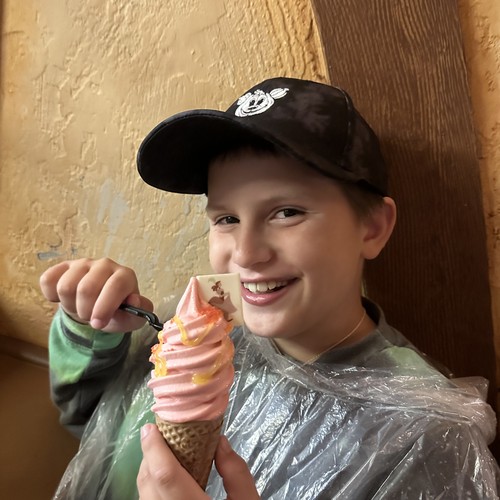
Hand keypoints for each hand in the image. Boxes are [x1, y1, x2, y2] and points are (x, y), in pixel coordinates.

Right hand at [39, 257, 152, 331]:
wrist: (100, 307)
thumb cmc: (118, 312)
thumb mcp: (133, 318)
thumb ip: (140, 311)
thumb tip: (133, 300)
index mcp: (125, 276)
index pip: (114, 286)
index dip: (104, 307)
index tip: (98, 324)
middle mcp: (105, 264)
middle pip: (86, 289)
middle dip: (85, 311)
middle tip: (90, 317)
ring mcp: (83, 264)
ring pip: (65, 286)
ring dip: (70, 305)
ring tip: (80, 307)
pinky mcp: (63, 266)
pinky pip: (48, 280)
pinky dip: (52, 296)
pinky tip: (64, 299)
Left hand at [137, 424, 259, 499]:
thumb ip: (236, 473)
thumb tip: (219, 442)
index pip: (166, 476)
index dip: (155, 449)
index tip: (150, 428)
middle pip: (149, 484)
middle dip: (149, 456)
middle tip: (159, 436)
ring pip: (144, 496)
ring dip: (148, 472)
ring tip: (162, 455)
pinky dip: (151, 489)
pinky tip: (166, 482)